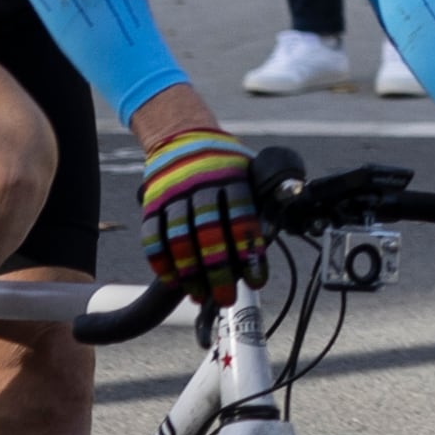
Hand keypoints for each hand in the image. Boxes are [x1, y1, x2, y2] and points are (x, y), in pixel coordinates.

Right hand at [137, 128, 266, 305]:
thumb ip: (265, 198)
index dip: (249, 251)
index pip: (242, 217)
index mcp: (232, 176)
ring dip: (190, 272)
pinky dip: (161, 262)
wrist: (182, 137)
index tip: (257, 280)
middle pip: (209, 232)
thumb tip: (284, 226)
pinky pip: (152, 236)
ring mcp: (173, 193)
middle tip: (226, 298)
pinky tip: (173, 280)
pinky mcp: (151, 203)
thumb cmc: (226, 165)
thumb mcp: (251, 170)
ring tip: (200, 295)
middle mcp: (201, 183)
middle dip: (218, 270)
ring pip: (179, 238)